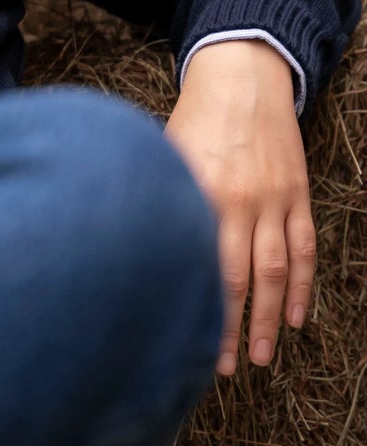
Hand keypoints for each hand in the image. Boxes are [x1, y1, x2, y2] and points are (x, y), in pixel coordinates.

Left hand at [164, 39, 313, 376]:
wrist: (241, 78)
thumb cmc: (193, 121)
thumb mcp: (166, 157)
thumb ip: (162, 203)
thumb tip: (140, 254)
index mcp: (200, 194)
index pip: (197, 264)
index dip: (193, 307)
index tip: (183, 343)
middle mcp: (239, 201)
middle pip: (237, 278)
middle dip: (229, 327)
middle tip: (223, 367)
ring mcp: (273, 199)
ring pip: (276, 271)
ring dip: (269, 318)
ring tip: (261, 357)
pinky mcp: (298, 193)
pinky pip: (305, 247)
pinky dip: (304, 286)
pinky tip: (296, 318)